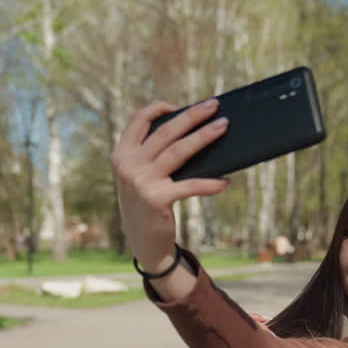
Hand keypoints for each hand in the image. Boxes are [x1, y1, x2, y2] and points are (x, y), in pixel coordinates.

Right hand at [111, 99, 230, 270]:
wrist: (143, 242)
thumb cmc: (148, 202)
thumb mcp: (141, 176)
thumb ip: (153, 154)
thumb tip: (192, 130)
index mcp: (122, 154)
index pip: (138, 120)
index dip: (159, 108)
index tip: (180, 105)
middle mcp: (128, 165)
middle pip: (166, 131)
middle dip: (192, 115)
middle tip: (214, 105)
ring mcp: (141, 181)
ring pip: (179, 151)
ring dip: (204, 136)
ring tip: (223, 126)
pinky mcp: (157, 199)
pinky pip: (190, 185)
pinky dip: (209, 183)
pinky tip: (225, 181)